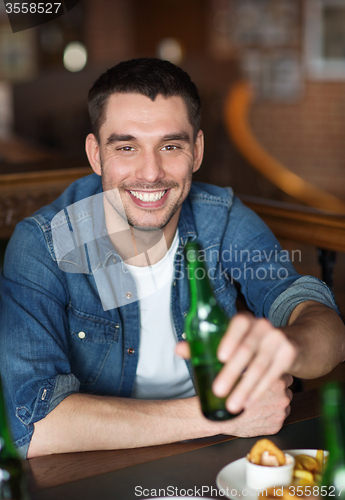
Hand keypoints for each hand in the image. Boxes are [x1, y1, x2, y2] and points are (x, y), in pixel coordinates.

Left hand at [175, 313, 296, 413]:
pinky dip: (259, 390)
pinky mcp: (289, 354)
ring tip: (232, 405)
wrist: (291, 341)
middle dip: (232, 373)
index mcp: (246, 320)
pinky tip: (249, 402)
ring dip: (245, 387)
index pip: (239, 325)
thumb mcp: (230, 340)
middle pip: (247, 350)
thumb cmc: (249, 343)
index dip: (230, 339)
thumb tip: (179, 349)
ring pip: (260, 366)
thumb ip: (203, 344)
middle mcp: (263, 326)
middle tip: (218, 390)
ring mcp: (278, 340)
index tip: (220, 357)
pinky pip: (273, 375)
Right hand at [222, 374, 292, 437]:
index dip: (277, 378)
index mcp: (277, 382)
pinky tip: (259, 414)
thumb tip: (260, 360)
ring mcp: (281, 412)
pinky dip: (271, 416)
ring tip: (261, 404)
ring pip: (283, 405)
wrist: (225, 417)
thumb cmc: (233, 393)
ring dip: (275, 404)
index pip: (286, 377)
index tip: (271, 380)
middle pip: (286, 391)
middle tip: (264, 393)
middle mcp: (283, 397)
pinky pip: (277, 418)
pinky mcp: (277, 425)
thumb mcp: (245, 372)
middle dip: (277, 392)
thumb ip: (257, 367)